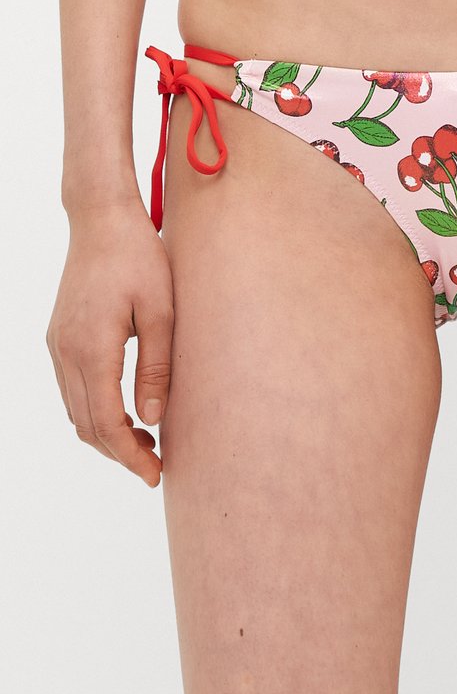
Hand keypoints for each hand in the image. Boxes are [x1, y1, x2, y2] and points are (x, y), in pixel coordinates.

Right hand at [46, 197, 174, 486]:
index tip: (155, 475)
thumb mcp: (161, 311)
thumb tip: (152, 420)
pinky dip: (95, 409)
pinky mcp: (59, 337)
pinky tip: (126, 409)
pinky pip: (72, 389)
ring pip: (75, 410)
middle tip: (155, 465)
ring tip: (147, 441)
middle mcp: (66, 352)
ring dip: (106, 433)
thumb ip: (157, 368)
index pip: (106, 422)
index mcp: (92, 348)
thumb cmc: (139, 257)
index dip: (130, 455)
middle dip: (119, 452)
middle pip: (86, 425)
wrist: (102, 219)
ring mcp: (57, 345)